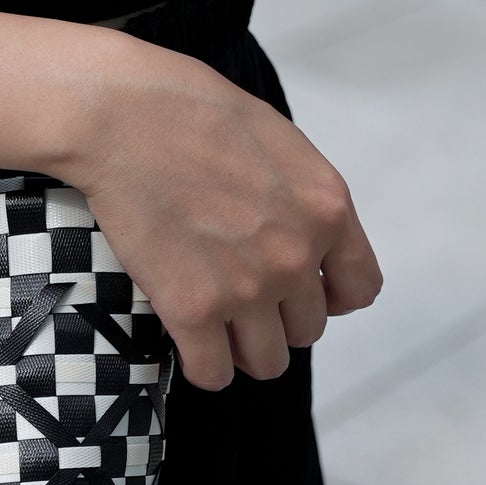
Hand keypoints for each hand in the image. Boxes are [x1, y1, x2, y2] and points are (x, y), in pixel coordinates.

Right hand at [59, 40, 381, 391]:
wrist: (125, 117)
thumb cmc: (192, 112)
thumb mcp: (280, 143)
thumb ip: (303, 198)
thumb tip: (304, 236)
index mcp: (328, 209)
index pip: (360, 289)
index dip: (330, 297)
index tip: (299, 290)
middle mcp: (297, 256)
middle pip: (308, 330)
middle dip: (278, 319)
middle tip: (240, 298)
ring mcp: (247, 288)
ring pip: (267, 361)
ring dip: (244, 349)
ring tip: (218, 328)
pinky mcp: (193, 309)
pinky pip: (213, 372)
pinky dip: (205, 366)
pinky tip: (191, 344)